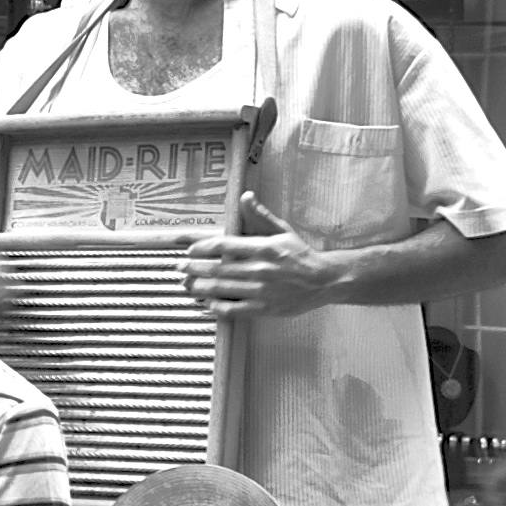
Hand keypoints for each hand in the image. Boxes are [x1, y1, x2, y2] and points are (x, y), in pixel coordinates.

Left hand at [184, 194, 340, 318]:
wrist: (325, 280)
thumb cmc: (301, 254)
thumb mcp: (282, 231)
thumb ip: (260, 216)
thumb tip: (245, 196)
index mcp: (263, 247)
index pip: (224, 245)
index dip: (201, 248)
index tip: (189, 250)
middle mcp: (260, 268)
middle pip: (217, 268)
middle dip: (193, 269)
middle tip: (179, 268)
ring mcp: (262, 290)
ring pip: (221, 289)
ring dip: (199, 287)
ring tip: (186, 285)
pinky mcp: (265, 308)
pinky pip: (233, 309)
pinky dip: (217, 306)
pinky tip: (207, 303)